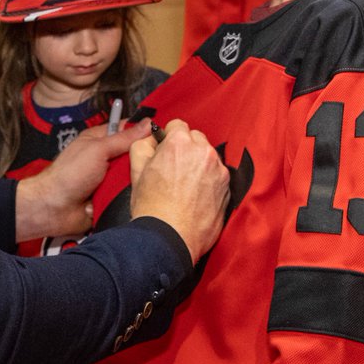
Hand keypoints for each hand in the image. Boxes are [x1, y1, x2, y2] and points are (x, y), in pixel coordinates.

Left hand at [15, 121, 149, 241]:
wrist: (54, 209)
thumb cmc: (67, 175)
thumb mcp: (98, 149)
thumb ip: (123, 138)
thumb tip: (146, 124)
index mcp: (99, 140)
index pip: (126, 129)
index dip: (143, 130)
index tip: (163, 132)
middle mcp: (105, 158)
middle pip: (134, 154)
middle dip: (144, 157)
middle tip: (161, 158)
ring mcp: (108, 179)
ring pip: (133, 175)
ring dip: (138, 177)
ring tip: (155, 177)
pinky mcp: (111, 196)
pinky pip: (128, 194)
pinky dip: (133, 195)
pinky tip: (143, 194)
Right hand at [129, 119, 228, 262]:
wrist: (170, 238)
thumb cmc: (153, 207)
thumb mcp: (136, 170)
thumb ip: (143, 145)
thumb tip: (151, 140)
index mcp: (180, 143)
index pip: (177, 125)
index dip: (168, 138)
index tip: (165, 150)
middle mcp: (203, 152)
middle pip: (196, 138)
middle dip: (185, 149)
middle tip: (173, 168)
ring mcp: (218, 170)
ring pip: (208, 157)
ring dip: (198, 164)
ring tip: (184, 185)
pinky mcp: (227, 188)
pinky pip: (217, 175)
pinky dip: (209, 181)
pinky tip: (195, 196)